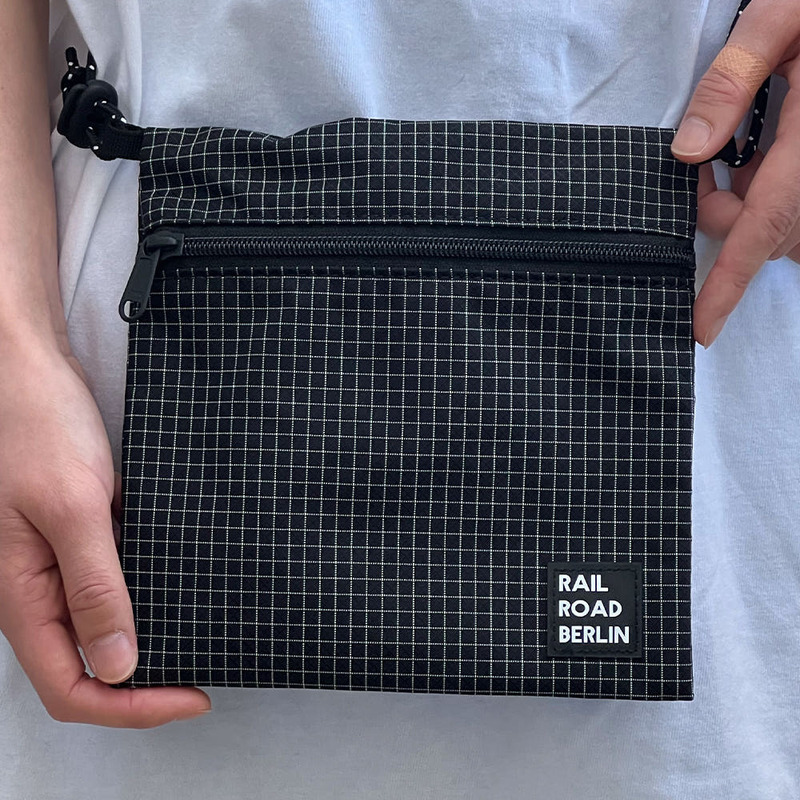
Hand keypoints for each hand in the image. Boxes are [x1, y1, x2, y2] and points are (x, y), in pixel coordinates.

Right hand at [0, 340, 210, 726]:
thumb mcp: (72, 506)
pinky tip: (174, 583)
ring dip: (141, 639)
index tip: (191, 695)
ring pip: (95, 627)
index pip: (70, 687)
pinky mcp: (73, 534)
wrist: (26, 369)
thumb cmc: (36, 425)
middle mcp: (35, 588)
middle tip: (197, 676)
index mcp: (22, 595)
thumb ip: (93, 584)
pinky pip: (104, 582)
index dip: (131, 707)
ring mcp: (52, 562)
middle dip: (139, 685)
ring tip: (195, 636)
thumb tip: (120, 663)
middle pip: (83, 666)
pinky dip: (139, 594)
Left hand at [670, 0, 799, 346]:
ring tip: (738, 151)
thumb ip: (731, 83)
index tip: (702, 328)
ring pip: (780, 226)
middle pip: (764, 233)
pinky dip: (770, 196)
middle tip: (704, 165)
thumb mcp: (781, 21)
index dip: (729, 284)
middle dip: (721, 215)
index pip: (762, 227)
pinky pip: (794, 210)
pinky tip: (765, 155)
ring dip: (745, 206)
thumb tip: (686, 153)